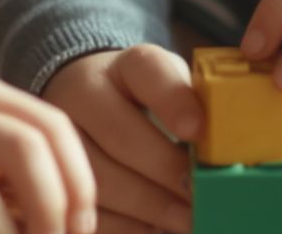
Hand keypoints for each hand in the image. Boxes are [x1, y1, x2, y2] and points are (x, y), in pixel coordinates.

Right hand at [43, 46, 204, 233]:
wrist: (85, 103)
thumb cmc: (144, 102)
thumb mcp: (169, 87)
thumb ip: (198, 104)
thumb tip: (231, 144)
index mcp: (124, 66)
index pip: (148, 69)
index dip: (174, 100)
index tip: (197, 130)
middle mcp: (83, 92)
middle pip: (121, 135)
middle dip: (165, 172)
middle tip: (200, 198)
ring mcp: (58, 135)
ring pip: (99, 177)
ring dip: (148, 207)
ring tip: (185, 222)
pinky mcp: (50, 173)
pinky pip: (86, 207)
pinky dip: (126, 226)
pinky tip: (156, 228)